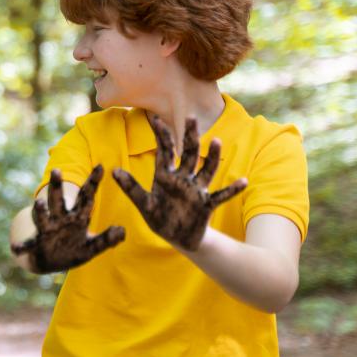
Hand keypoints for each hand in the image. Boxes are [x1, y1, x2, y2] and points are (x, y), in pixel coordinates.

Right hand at [10, 165, 124, 272]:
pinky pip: (29, 245)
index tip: (101, 166)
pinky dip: (23, 247)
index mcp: (77, 218)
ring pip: (44, 217)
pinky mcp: (38, 243)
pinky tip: (16, 248)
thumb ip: (106, 240)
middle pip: (59, 200)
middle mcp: (61, 220)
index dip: (93, 182)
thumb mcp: (92, 247)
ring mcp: (48, 230)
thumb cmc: (73, 250)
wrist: (52, 261)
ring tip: (38, 203)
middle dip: (57, 187)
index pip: (86, 197)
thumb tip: (123, 231)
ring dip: (41, 210)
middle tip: (56, 170)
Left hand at [112, 115, 246, 250]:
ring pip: (205, 170)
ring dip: (211, 157)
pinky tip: (243, 181)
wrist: (178, 239)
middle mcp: (183, 179)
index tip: (154, 118)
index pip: (164, 152)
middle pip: (188, 154)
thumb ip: (130, 188)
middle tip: (192, 117)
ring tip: (216, 141)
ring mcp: (196, 190)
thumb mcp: (143, 204)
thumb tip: (113, 171)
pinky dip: (232, 190)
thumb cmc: (161, 219)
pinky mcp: (206, 204)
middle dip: (190, 137)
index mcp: (166, 177)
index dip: (160, 136)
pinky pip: (221, 195)